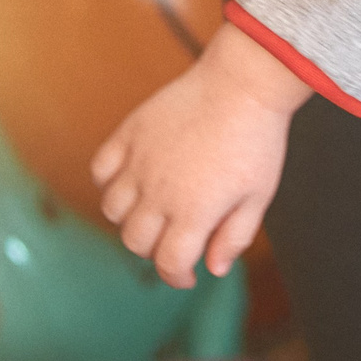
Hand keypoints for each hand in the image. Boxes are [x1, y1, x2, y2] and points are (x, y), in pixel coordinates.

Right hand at [92, 22, 310, 288]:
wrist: (244, 82)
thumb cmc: (257, 139)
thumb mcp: (259, 195)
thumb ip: (235, 236)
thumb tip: (213, 269)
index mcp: (194, 211)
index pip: (169, 263)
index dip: (178, 277)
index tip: (187, 274)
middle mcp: (160, 191)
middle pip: (135, 242)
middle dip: (154, 250)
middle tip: (175, 239)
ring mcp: (140, 161)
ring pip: (112, 210)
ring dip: (129, 219)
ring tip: (153, 211)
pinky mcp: (130, 132)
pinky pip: (101, 169)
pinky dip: (108, 182)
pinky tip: (131, 181)